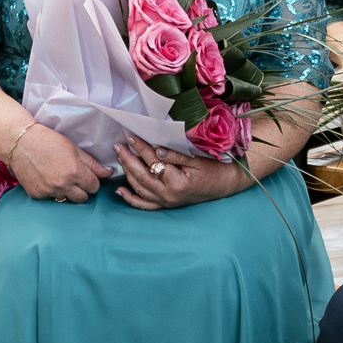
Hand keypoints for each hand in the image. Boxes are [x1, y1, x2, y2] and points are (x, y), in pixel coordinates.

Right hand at [7, 125, 110, 202]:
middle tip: (75, 177)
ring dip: (68, 192)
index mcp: (75, 173)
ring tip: (60, 178)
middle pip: (83, 198)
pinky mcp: (37, 196)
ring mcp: (49, 192)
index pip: (94, 187)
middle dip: (82, 189)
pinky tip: (47, 179)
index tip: (86, 175)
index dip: (92, 180)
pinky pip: (52, 199)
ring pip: (68, 200)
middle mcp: (63, 186)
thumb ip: (92, 164)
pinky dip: (52, 192)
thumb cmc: (48, 141)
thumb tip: (109, 172)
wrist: (20, 143)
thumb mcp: (73, 148)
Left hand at [113, 135, 244, 209]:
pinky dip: (131, 199)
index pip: (154, 163)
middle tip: (118, 146)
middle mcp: (169, 196)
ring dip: (127, 173)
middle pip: (142, 176)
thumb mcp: (196, 159)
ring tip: (119, 158)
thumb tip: (157, 150)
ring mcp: (166, 202)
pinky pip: (145, 205)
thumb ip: (176, 156)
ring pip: (140, 189)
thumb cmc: (213, 169)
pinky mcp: (166, 205)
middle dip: (128, 160)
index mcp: (177, 183)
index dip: (142, 148)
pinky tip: (120, 191)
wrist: (224, 184)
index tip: (131, 137)